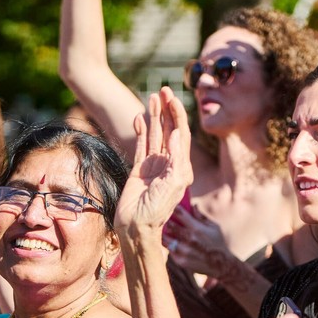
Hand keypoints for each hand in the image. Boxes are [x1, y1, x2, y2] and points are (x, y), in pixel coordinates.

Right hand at [115, 88, 193, 241]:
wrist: (136, 226)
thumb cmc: (157, 209)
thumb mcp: (173, 183)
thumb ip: (177, 157)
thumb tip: (178, 133)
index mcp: (181, 166)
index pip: (182, 135)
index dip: (177, 116)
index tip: (172, 99)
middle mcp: (168, 163)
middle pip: (169, 130)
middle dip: (167, 111)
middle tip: (163, 91)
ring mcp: (153, 165)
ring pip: (155, 135)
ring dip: (154, 117)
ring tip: (151, 98)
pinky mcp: (138, 168)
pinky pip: (141, 145)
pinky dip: (141, 131)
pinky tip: (140, 119)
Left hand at [162, 206, 234, 277]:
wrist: (221, 265)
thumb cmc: (219, 243)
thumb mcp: (214, 227)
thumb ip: (201, 216)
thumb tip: (193, 205)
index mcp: (197, 229)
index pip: (180, 214)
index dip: (175, 209)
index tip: (173, 207)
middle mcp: (189, 240)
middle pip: (170, 226)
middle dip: (167, 221)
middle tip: (164, 218)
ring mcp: (184, 252)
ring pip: (166, 240)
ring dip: (164, 234)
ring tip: (163, 230)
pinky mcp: (181, 262)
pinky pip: (170, 251)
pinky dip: (169, 245)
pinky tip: (169, 242)